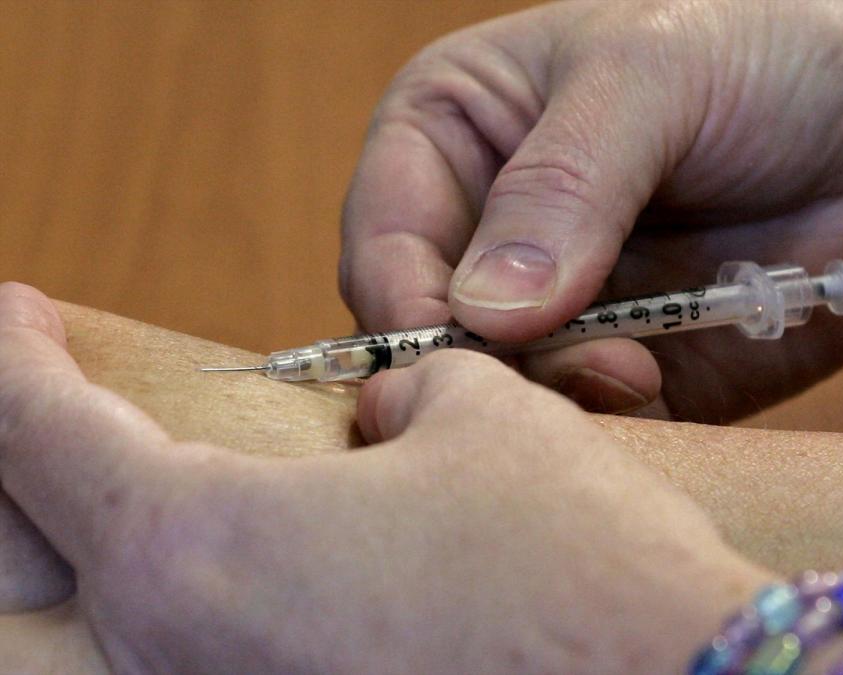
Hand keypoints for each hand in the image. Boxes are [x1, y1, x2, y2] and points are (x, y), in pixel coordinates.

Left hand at [0, 283, 768, 672]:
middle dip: (27, 456)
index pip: (41, 432)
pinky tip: (253, 562)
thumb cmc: (571, 564)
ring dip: (108, 536)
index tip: (16, 312)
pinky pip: (205, 654)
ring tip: (136, 475)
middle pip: (35, 545)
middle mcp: (180, 662)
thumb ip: (411, 396)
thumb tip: (387, 422)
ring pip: (114, 616)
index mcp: (198, 552)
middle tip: (44, 400)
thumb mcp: (482, 421)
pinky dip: (192, 599)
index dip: (16, 355)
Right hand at [340, 0, 842, 421]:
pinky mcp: (616, 363)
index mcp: (454, 137)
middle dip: (477, 360)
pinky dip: (600, 420)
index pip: (383, 236)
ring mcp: (552, 307)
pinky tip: (650, 381)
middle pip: (426, 329)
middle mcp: (487, 230)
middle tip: (554, 365)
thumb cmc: (767, 48)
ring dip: (547, 396)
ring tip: (631, 366)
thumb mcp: (648, 78)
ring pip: (498, 387)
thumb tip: (482, 311)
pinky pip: (576, 419)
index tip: (450, 346)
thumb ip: (558, 189)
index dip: (401, 300)